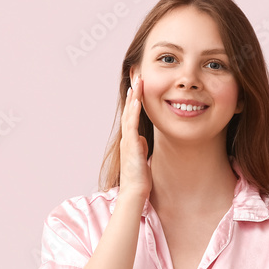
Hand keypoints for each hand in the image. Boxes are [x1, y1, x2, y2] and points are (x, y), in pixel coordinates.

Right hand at [119, 74, 151, 200]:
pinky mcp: (131, 146)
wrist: (134, 192)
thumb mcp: (142, 158)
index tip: (139, 87)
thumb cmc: (139, 178)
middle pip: (129, 111)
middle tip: (137, 77)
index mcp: (130, 140)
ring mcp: (128, 141)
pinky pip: (131, 125)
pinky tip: (137, 101)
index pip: (132, 116)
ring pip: (129, 115)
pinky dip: (133, 112)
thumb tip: (142, 139)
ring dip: (133, 98)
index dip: (135, 101)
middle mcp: (127, 138)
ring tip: (137, 83)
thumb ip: (141, 147)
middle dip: (134, 94)